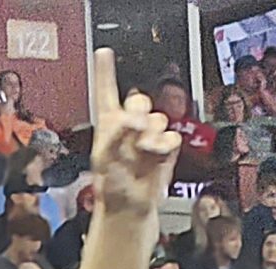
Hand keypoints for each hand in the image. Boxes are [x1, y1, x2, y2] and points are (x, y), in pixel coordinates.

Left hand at [85, 48, 181, 218]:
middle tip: (134, 131)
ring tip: (142, 152)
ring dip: (151, 134)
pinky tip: (155, 154)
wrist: (129, 208)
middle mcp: (129, 126)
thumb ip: (117, 132)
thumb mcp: (104, 156)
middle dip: (139, 112)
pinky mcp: (165, 147)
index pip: (106, 91)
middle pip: (140, 100)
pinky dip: (164, 144)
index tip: (103, 52)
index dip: (105, 71)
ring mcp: (149, 136)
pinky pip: (171, 135)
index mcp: (108, 125)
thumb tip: (133, 118)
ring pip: (158, 117)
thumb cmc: (111, 187)